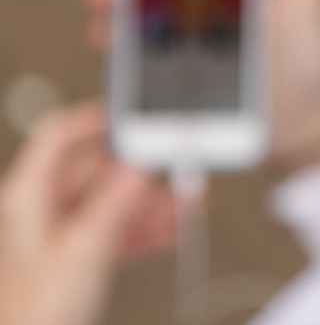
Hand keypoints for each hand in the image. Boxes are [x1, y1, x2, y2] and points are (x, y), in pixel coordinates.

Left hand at [0, 101, 175, 324]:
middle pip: (100, 169)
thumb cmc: (36, 314)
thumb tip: (139, 166)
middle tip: (177, 172)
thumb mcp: (83, 252)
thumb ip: (115, 205)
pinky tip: (175, 228)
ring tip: (188, 204)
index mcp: (30, 196)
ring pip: (116, 198)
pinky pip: (121, 225)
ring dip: (152, 202)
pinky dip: (147, 226)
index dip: (97, 120)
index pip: (60, 136)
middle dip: (142, 172)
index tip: (136, 116)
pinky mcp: (85, 251)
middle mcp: (46, 207)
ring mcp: (66, 230)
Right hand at [80, 0, 319, 174]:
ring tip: (110, 2)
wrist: (307, 123)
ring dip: (110, 0)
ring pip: (129, 10)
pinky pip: (133, 59)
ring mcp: (180, 39)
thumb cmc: (312, 54)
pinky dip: (116, 47)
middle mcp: (197, 1)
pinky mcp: (170, 78)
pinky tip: (114, 43)